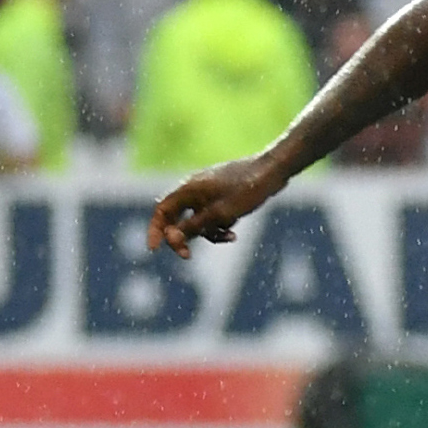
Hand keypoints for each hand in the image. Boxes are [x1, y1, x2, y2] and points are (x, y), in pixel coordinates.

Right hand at [148, 154, 285, 257]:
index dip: (155, 230)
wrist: (274, 171)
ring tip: (228, 238)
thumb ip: (193, 227)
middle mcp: (195, 190)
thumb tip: (172, 239)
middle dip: (182, 237)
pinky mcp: (223, 197)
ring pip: (197, 220)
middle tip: (187, 256)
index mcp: (188, 189)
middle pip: (177, 217)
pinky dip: (219, 227)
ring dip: (207, 233)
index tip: (154, 249)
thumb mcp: (219, 214)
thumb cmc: (246, 189)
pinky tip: (233, 234)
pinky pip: (212, 217)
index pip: (161, 210)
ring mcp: (209, 193)